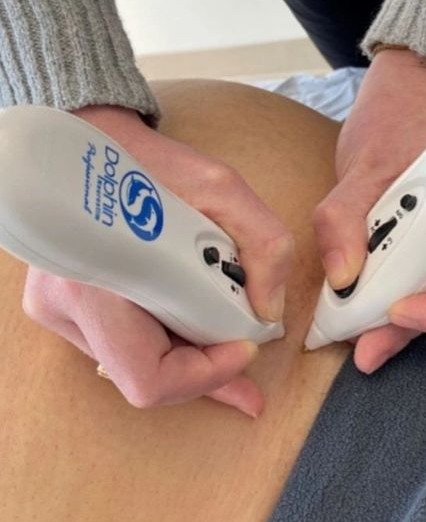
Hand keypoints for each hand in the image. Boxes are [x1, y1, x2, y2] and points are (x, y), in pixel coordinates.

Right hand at [22, 105, 293, 416]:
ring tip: (218, 322)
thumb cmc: (153, 163)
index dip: (206, 375)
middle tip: (243, 349)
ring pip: (135, 365)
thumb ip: (263, 244)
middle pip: (146, 378)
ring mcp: (59, 312)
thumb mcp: (222, 187)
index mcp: (96, 284)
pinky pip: (121, 346)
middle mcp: (66, 308)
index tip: (244, 345)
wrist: (95, 143)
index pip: (148, 377)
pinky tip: (190, 318)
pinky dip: (163, 340)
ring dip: (185, 353)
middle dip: (203, 367)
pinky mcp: (63, 309)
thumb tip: (268, 311)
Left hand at [313, 49, 425, 372]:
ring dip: (397, 317)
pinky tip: (356, 303)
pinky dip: (387, 291)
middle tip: (365, 351)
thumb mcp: (365, 162)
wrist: (406, 86)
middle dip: (413, 328)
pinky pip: (416, 271)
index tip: (400, 311)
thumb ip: (346, 216)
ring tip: (354, 336)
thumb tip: (341, 277)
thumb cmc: (399, 114)